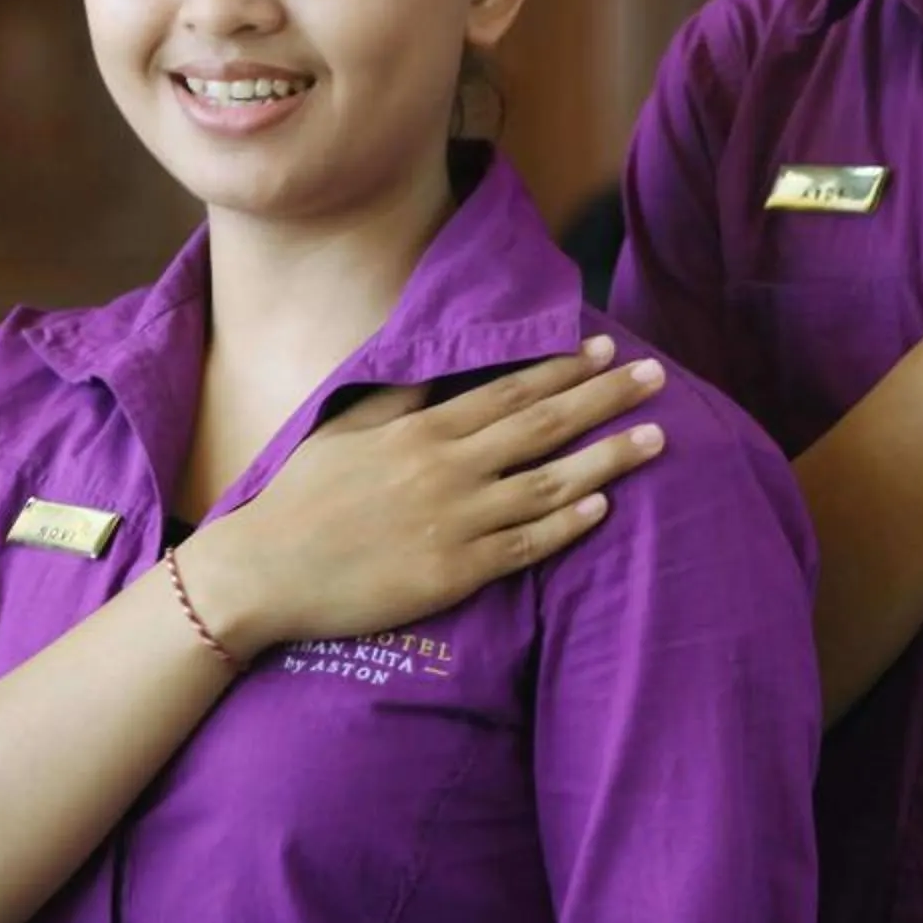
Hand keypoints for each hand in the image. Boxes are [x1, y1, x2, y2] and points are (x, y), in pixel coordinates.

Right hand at [184, 340, 668, 651]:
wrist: (264, 571)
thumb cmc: (300, 498)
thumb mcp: (346, 428)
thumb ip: (401, 397)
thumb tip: (440, 364)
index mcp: (423, 430)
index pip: (510, 390)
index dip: (564, 368)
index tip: (606, 350)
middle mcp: (448, 468)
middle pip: (544, 425)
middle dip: (606, 399)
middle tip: (659, 377)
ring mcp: (456, 521)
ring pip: (550, 483)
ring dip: (608, 459)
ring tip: (656, 439)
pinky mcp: (455, 572)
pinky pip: (526, 546)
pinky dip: (568, 524)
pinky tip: (605, 507)